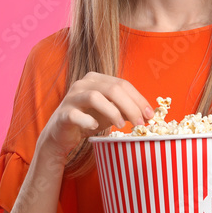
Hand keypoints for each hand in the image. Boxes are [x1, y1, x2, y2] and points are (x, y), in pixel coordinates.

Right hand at [34, 72, 154, 166]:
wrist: (62, 133)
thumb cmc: (88, 119)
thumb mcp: (111, 112)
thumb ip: (126, 109)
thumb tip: (148, 115)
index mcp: (96, 79)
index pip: (122, 84)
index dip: (138, 99)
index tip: (150, 115)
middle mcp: (83, 83)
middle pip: (112, 89)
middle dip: (130, 106)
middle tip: (140, 124)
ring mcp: (72, 97)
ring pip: (95, 97)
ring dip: (112, 111)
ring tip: (121, 125)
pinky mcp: (63, 114)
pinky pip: (76, 115)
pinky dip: (87, 120)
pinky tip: (95, 127)